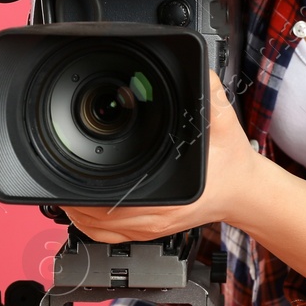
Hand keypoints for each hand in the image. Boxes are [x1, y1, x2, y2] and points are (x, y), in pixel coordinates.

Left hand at [60, 69, 261, 241]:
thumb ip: (209, 94)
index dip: (89, 194)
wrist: (244, 191)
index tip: (73, 175)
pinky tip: (82, 209)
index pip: (116, 204)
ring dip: (78, 214)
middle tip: (60, 178)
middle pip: (98, 220)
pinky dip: (90, 224)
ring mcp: (151, 228)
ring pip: (100, 231)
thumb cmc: (233, 165)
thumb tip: (198, 71)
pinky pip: (110, 235)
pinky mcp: (150, 229)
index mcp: (170, 196)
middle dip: (75, 201)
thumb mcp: (224, 124)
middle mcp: (156, 218)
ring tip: (65, 193)